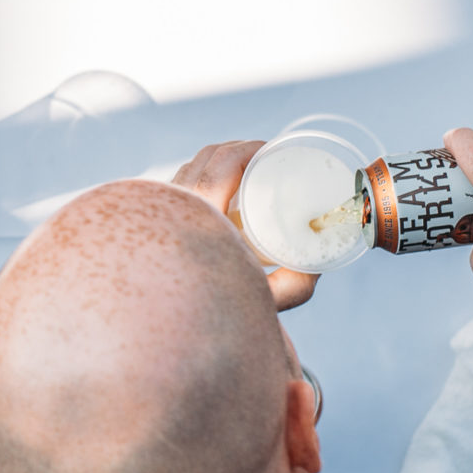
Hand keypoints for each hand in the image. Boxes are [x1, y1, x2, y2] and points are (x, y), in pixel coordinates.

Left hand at [173, 139, 318, 309]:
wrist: (175, 324)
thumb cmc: (220, 312)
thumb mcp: (266, 300)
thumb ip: (296, 284)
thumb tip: (317, 261)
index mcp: (198, 217)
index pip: (220, 165)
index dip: (248, 150)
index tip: (274, 150)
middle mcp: (171, 208)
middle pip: (205, 159)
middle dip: (238, 148)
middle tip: (269, 154)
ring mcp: (158, 210)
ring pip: (190, 167)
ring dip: (219, 156)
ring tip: (249, 162)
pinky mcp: (154, 216)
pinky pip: (179, 180)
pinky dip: (201, 170)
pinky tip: (220, 178)